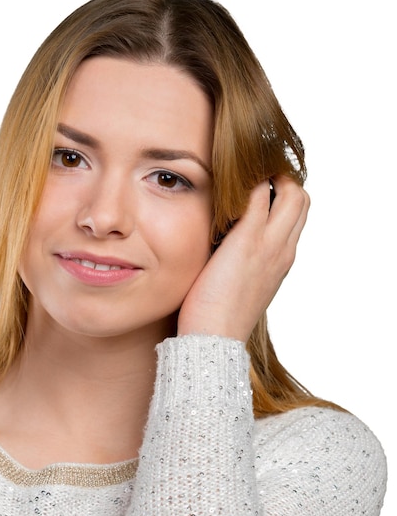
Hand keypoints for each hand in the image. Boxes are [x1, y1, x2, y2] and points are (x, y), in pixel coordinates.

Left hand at [177, 176, 309, 342]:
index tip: (260, 187)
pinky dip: (247, 185)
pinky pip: (256, 196)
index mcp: (282, 259)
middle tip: (251, 178)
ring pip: (289, 192)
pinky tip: (225, 188)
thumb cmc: (219, 315)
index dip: (283, 194)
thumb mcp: (244, 283)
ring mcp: (268, 244)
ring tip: (239, 181)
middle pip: (301, 197)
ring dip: (267, 178)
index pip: (297, 214)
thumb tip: (229, 241)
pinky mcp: (247, 240)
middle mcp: (282, 249)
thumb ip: (247, 260)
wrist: (214, 338)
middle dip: (280, 179)